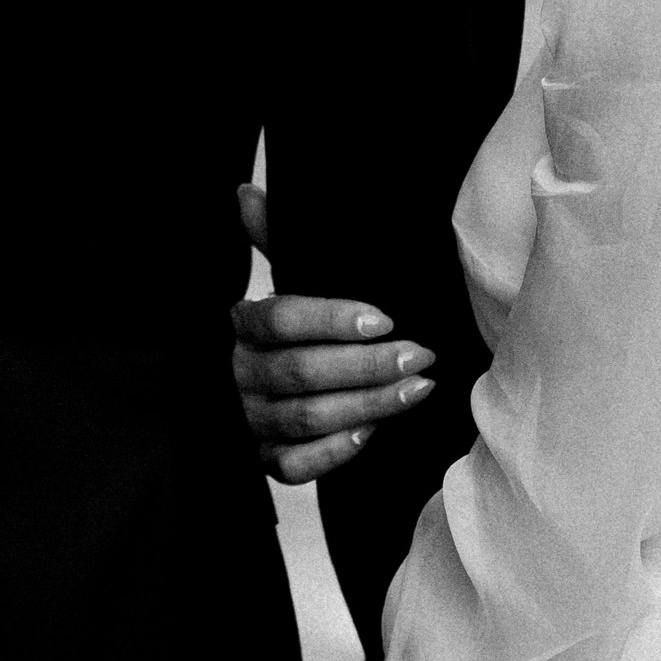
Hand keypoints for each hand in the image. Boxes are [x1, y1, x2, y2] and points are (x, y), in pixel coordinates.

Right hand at [231, 181, 435, 483]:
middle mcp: (240, 373)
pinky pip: (294, 467)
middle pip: (298, 372)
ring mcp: (252, 419)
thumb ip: (277, 238)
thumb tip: (247, 194)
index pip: (279, 319)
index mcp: (243, 324)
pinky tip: (372, 433)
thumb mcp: (296, 279)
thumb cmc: (305, 326)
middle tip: (420, 354)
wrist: (298, 383)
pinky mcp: (267, 459)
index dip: (331, 319)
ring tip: (418, 387)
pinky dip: (334, 452)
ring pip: (304, 418)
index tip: (386, 318)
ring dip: (367, 404)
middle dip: (365, 365)